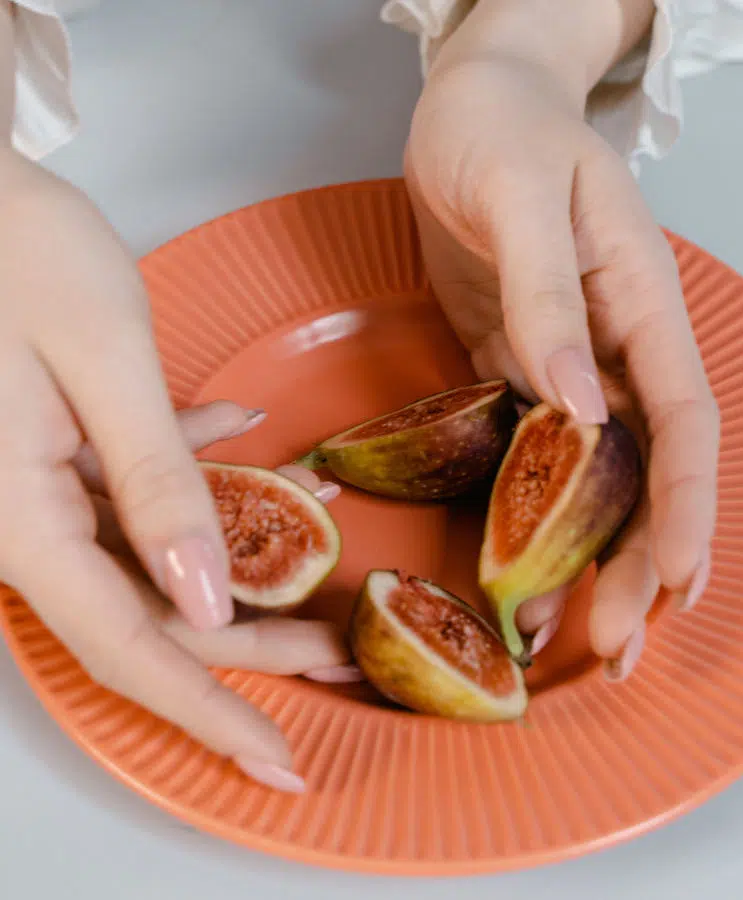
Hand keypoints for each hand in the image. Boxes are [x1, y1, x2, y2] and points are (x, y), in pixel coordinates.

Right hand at [0, 153, 355, 792]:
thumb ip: (156, 481)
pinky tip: (250, 444)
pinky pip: (138, 491)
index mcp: (20, 518)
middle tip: (341, 656)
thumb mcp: (103, 361)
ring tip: (327, 558)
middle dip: (255, 642)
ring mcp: (40, 488)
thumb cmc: (14, 246)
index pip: (131, 648)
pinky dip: (200, 477)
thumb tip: (201, 596)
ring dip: (244, 553)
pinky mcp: (58, 452)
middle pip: (154, 613)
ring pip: (156, 556)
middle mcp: (25, 521)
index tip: (276, 759)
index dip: (210, 710)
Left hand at [404, 9, 718, 677]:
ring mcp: (563, 363)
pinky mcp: (511, 368)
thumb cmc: (502, 130)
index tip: (675, 580)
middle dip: (637, 559)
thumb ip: (549, 296)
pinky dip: (528, 513)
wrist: (466, 108)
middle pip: (643, 470)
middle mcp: (614, 347)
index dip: (686, 505)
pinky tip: (517, 563)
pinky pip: (526, 453)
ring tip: (569, 629)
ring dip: (586, 554)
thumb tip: (578, 402)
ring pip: (590, 476)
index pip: (683, 420)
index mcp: (641, 302)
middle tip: (614, 645)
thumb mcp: (523, 197)